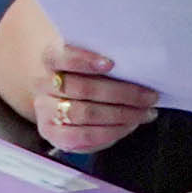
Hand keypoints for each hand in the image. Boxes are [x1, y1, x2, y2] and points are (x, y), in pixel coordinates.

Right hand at [27, 40, 157, 155]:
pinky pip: (83, 136)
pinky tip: (128, 126)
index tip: (111, 64)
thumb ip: (107, 63)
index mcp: (51, 59)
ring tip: (144, 113)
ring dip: (121, 115)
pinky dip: (110, 132)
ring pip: (85, 113)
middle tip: (149, 97)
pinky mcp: (51, 133)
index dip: (83, 60)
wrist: (65, 97)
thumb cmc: (88, 76)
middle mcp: (43, 83)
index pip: (61, 56)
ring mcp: (45, 110)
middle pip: (82, 89)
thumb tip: (138, 70)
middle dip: (122, 94)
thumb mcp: (93, 62)